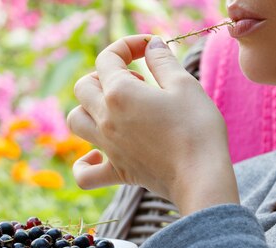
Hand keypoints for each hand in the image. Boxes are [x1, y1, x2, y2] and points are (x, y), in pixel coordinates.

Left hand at [68, 35, 239, 215]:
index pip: (107, 58)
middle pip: (83, 87)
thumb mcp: (184, 85)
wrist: (199, 175)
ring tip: (115, 111)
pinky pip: (84, 172)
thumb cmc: (196, 127)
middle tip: (134, 81)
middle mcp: (105, 118)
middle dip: (104, 76)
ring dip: (88, 110)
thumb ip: (162, 61)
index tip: (148, 48)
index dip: (126, 46)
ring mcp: (106, 146)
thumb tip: (151, 44)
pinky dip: (84, 164)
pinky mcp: (115, 171)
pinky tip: (97, 155)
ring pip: (76, 121)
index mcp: (119, 92)